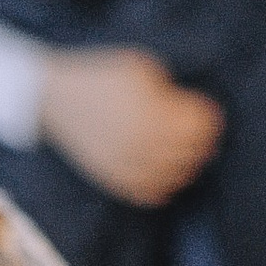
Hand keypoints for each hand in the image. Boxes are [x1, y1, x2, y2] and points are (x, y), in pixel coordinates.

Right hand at [40, 46, 223, 205]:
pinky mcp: (112, 180)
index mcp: (153, 115)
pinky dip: (164, 185)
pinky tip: (166, 170)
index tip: (209, 111)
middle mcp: (141, 145)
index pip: (200, 127)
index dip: (209, 119)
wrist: (56, 99)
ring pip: (175, 177)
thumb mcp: (143, 71)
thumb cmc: (102, 78)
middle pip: (192, 154)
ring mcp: (126, 167)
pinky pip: (149, 194)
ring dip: (187, 164)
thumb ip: (171, 92)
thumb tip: (194, 110)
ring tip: (186, 150)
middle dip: (202, 141)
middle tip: (201, 130)